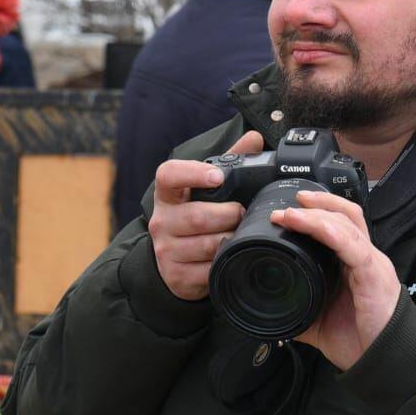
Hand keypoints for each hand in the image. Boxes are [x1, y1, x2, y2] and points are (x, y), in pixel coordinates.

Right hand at [148, 130, 264, 300]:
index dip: (193, 173)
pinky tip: (229, 256)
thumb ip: (228, 163)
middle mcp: (162, 221)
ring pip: (207, 245)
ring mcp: (166, 250)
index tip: (216, 176)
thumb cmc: (194, 216)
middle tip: (241, 214)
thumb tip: (254, 138)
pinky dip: (225, 262)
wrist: (173, 261)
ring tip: (238, 234)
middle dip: (228, 215)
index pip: (169, 175)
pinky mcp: (176, 276)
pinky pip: (209, 270)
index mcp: (167, 194)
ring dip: (230, 239)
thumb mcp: (205, 190)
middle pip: (198, 216)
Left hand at [275, 189, 402, 370]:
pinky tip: (316, 227)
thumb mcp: (319, 322)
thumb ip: (299, 310)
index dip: (317, 211)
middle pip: (346, 214)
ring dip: (317, 215)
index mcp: (353, 264)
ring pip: (348, 224)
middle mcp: (365, 257)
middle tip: (287, 205)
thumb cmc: (360, 340)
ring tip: (291, 214)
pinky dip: (333, 233)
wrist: (384, 362)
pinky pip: (355, 247)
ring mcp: (372, 264)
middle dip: (316, 204)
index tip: (289, 209)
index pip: (340, 223)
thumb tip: (271, 309)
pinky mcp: (375, 275)